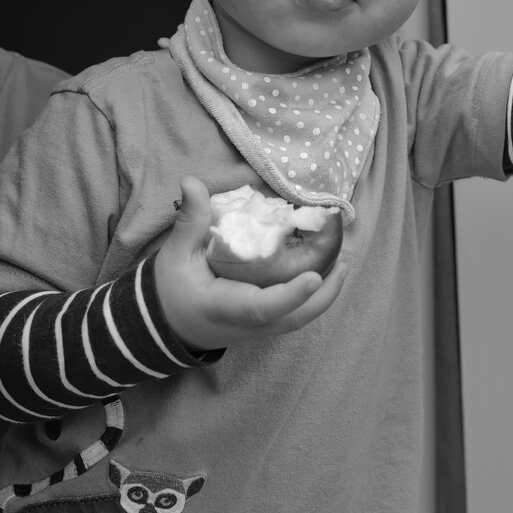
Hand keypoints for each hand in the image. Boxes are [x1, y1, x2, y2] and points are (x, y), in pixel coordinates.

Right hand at [153, 176, 347, 349]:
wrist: (167, 325)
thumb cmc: (171, 289)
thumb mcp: (175, 254)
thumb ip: (190, 221)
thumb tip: (191, 182)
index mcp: (223, 307)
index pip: (261, 308)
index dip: (290, 294)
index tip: (315, 276)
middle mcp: (246, 325)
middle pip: (293, 319)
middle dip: (325, 294)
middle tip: (345, 262)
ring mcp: (258, 330)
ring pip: (299, 319)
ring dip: (325, 294)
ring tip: (343, 263)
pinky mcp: (264, 326)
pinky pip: (295, 315)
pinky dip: (314, 297)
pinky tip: (326, 271)